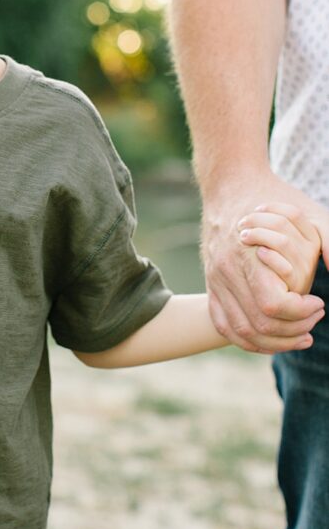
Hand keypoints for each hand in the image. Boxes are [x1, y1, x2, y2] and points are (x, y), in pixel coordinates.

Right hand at [202, 171, 326, 352]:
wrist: (229, 185)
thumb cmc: (272, 198)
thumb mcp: (308, 214)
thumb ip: (327, 241)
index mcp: (247, 256)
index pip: (272, 305)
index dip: (301, 313)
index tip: (319, 304)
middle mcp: (226, 271)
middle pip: (259, 324)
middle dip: (294, 330)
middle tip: (315, 317)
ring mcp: (214, 280)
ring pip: (241, 331)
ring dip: (274, 342)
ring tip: (301, 336)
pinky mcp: (210, 285)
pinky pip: (223, 325)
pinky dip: (248, 340)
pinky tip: (272, 340)